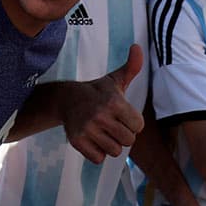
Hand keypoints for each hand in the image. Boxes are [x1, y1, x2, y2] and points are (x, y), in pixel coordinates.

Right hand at [63, 45, 144, 162]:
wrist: (67, 99)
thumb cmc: (97, 91)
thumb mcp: (115, 80)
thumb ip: (132, 67)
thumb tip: (138, 47)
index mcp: (114, 102)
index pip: (139, 126)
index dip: (133, 122)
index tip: (122, 115)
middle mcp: (101, 116)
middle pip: (128, 141)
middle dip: (122, 134)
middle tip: (112, 124)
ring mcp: (88, 129)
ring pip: (114, 152)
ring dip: (110, 144)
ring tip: (103, 132)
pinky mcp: (77, 141)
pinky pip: (98, 158)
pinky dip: (97, 153)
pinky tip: (93, 139)